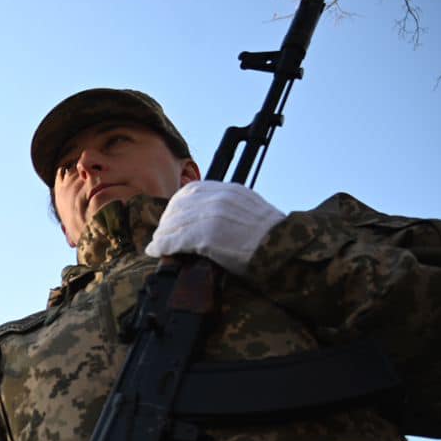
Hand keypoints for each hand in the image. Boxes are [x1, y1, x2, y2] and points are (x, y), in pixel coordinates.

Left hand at [146, 180, 285, 275]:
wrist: (283, 248)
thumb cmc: (270, 236)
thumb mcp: (250, 208)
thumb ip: (228, 207)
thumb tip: (206, 216)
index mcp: (229, 190)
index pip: (191, 191)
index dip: (176, 205)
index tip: (171, 217)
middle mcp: (218, 198)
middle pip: (179, 206)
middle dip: (166, 221)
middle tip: (160, 234)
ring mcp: (211, 216)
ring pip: (174, 223)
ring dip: (162, 235)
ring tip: (156, 245)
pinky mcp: (207, 236)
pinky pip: (175, 240)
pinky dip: (163, 246)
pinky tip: (157, 251)